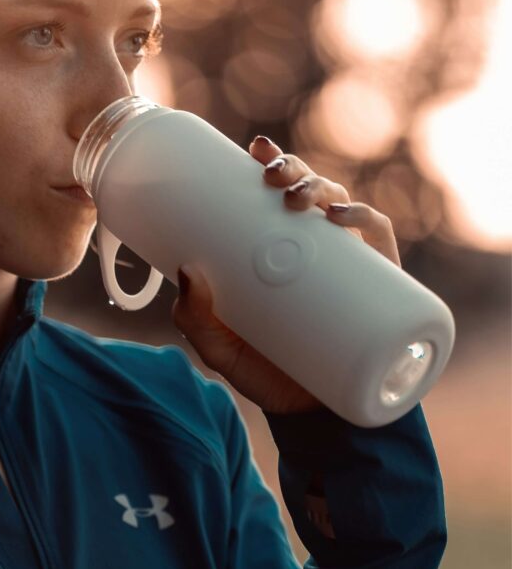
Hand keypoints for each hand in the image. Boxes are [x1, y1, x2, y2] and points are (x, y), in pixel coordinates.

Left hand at [171, 135, 401, 414]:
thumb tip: (187, 270)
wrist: (310, 419)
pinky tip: (343, 217)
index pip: (278, 194)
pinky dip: (366, 219)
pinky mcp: (379, 284)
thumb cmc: (263, 372)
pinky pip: (380, 241)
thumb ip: (194, 317)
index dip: (272, 162)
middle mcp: (315, 248)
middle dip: (293, 170)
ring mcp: (348, 264)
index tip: (254, 148)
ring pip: (343, 206)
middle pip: (310, 190)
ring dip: (323, 188)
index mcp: (277, 248)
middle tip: (271, 176)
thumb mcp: (217, 346)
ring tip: (299, 197)